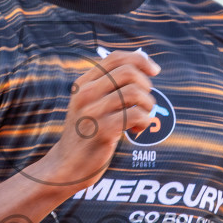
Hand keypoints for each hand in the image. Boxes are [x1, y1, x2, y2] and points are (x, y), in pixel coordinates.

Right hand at [29, 50, 159, 189]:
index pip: (115, 58)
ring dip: (148, 106)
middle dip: (146, 85)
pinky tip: (136, 130)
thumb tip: (144, 62)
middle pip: (128, 72)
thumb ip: (110, 85)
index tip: (154, 71)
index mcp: (83, 83)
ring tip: (142, 117)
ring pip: (135, 93)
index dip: (140, 60)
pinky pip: (136, 115)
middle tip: (144, 102)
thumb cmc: (87, 132)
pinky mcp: (103, 131)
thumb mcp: (91, 103)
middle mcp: (86, 94)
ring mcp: (93, 112)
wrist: (68, 164)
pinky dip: (145, 122)